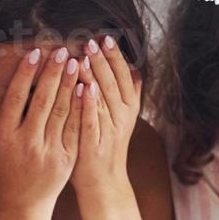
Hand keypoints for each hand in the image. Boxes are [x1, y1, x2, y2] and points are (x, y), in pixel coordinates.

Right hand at [0, 46, 81, 209]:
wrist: (22, 203)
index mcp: (4, 135)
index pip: (17, 97)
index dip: (26, 73)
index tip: (35, 53)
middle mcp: (27, 142)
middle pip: (43, 100)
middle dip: (53, 73)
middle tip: (62, 51)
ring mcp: (49, 151)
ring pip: (63, 111)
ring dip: (71, 85)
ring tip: (78, 63)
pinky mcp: (67, 158)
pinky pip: (76, 127)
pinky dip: (82, 107)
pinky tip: (87, 89)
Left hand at [72, 35, 140, 196]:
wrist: (104, 182)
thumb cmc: (106, 146)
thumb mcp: (122, 119)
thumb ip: (128, 95)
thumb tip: (135, 69)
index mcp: (128, 108)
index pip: (124, 77)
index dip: (116, 57)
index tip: (107, 38)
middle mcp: (122, 117)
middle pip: (114, 83)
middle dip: (104, 61)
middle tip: (93, 40)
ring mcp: (109, 130)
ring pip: (104, 98)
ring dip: (96, 76)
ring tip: (85, 56)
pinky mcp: (95, 143)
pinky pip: (93, 120)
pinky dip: (90, 104)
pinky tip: (83, 88)